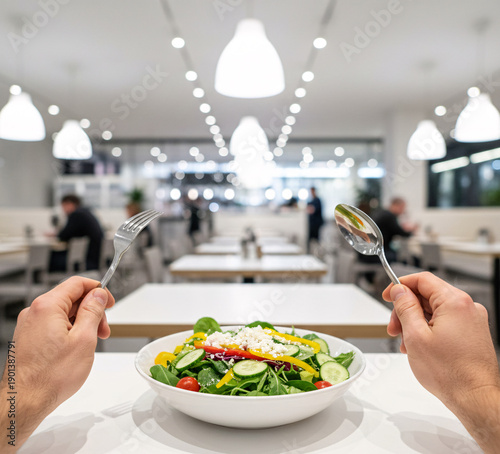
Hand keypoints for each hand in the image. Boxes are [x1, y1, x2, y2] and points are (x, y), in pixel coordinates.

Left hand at [1, 277, 114, 449]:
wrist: (23, 402)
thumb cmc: (50, 376)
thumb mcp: (84, 339)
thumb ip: (93, 311)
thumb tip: (98, 295)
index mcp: (47, 306)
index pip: (77, 283)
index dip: (98, 290)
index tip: (109, 302)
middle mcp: (34, 312)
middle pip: (70, 298)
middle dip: (91, 310)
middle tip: (103, 329)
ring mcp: (29, 325)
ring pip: (62, 313)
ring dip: (81, 322)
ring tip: (90, 343)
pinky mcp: (27, 338)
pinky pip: (53, 325)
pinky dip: (68, 331)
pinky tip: (75, 348)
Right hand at [383, 272, 499, 451]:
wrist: (475, 399)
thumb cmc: (450, 373)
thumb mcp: (415, 336)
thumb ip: (405, 307)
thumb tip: (399, 291)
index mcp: (454, 302)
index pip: (422, 280)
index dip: (401, 285)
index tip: (388, 295)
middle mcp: (468, 307)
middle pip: (428, 295)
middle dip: (406, 310)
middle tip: (394, 328)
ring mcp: (473, 321)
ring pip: (435, 310)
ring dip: (416, 322)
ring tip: (407, 343)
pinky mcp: (473, 333)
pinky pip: (445, 322)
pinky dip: (429, 330)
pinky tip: (420, 347)